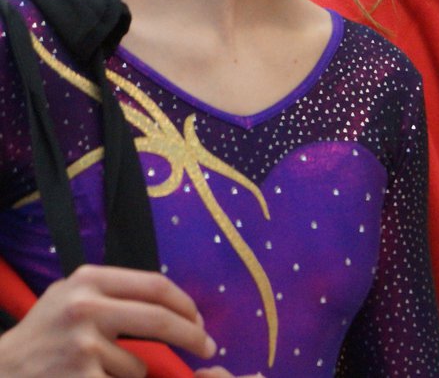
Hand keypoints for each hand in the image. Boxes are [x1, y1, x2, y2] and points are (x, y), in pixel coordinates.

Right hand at [0, 264, 215, 377]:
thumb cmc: (43, 332)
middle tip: (208, 346)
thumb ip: (112, 290)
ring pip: (138, 363)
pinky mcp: (81, 376)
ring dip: (134, 373)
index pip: (156, 285)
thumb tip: (171, 302)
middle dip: (192, 336)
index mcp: (88, 280)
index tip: (200, 320)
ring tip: (105, 371)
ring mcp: (82, 344)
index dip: (185, 304)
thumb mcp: (70, 294)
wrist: (2, 369)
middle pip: (160, 319)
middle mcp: (85, 307)